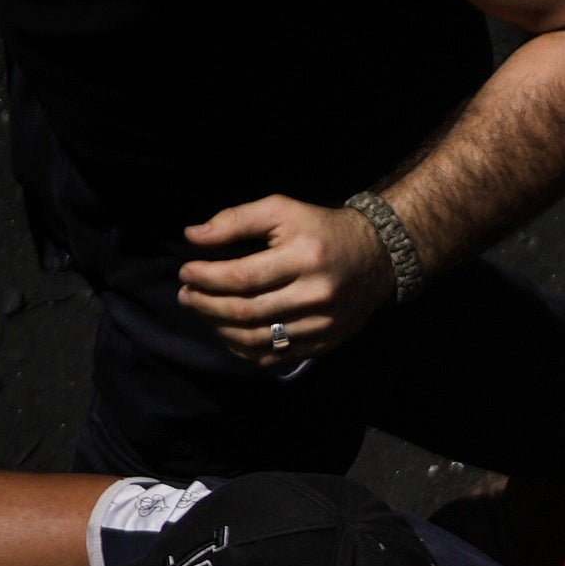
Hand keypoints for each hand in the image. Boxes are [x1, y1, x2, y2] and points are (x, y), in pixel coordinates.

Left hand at [176, 195, 400, 366]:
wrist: (378, 256)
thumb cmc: (322, 229)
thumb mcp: (282, 210)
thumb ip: (236, 220)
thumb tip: (194, 236)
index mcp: (304, 258)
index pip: (241, 277)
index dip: (205, 278)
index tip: (186, 271)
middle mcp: (316, 294)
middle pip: (244, 311)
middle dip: (204, 304)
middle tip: (186, 294)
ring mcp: (322, 323)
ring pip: (256, 338)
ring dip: (218, 328)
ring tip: (203, 312)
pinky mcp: (325, 341)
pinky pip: (275, 355)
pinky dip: (244, 349)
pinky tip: (229, 332)